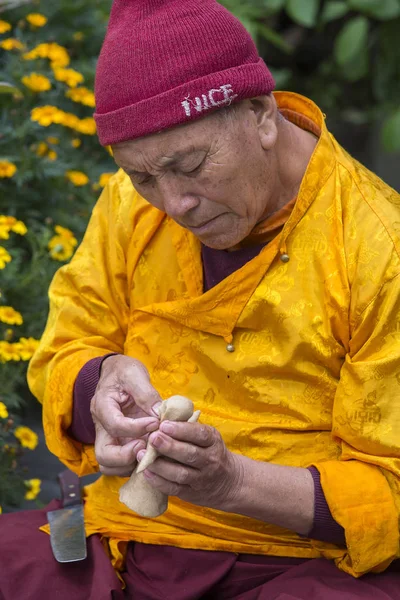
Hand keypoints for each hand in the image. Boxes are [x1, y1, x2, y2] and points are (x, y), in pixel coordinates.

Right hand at [91, 355, 161, 476]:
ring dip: (131, 464)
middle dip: (128, 456)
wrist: (116, 373)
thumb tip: (160, 414)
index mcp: (102, 406)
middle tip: (148, 445)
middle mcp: (101, 427)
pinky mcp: (119, 444)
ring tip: (152, 451)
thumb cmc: (124, 371)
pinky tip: (153, 453)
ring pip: (110, 466)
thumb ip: (146, 393)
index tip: (156, 422)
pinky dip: (135, 464)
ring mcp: (109, 438)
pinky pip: (121, 465)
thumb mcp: (134, 374)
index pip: (115, 425)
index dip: (137, 428)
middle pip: (104, 455)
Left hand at [138, 420, 243, 510]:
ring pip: (180, 473)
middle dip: (169, 446)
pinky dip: (159, 481)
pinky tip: (146, 472)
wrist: (228, 482)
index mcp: (213, 441)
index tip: (164, 424)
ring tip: (143, 455)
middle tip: (152, 437)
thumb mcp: (207, 437)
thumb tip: (162, 414)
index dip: (182, 430)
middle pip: (189, 454)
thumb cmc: (209, 451)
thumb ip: (189, 427)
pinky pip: (174, 488)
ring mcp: (201, 478)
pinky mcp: (191, 493)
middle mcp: (210, 460)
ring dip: (160, 465)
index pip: (200, 434)